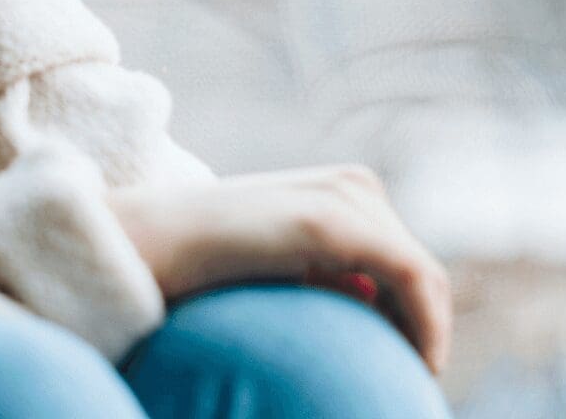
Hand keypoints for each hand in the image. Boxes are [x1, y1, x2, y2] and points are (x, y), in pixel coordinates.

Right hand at [104, 165, 453, 374]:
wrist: (136, 246)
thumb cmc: (193, 269)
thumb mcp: (276, 273)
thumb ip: (321, 279)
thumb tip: (366, 304)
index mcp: (338, 195)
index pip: (405, 264)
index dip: (418, 319)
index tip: (408, 367)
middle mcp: (349, 186)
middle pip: (419, 271)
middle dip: (426, 327)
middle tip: (412, 380)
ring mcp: (342, 198)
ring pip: (424, 278)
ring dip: (429, 332)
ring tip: (410, 378)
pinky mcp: (331, 222)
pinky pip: (413, 278)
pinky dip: (427, 327)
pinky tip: (419, 364)